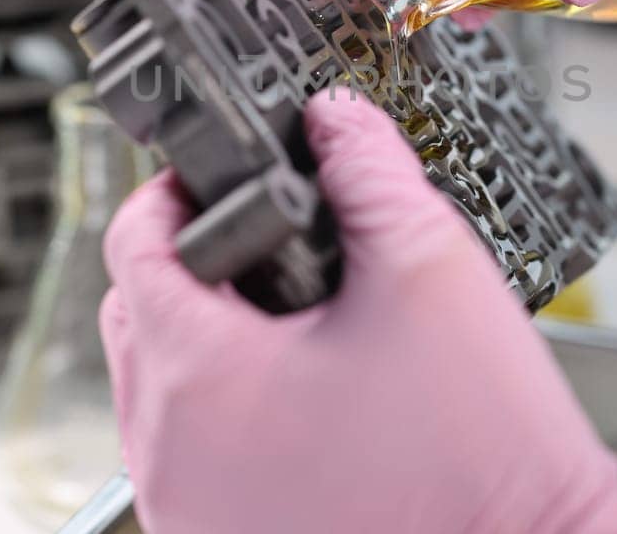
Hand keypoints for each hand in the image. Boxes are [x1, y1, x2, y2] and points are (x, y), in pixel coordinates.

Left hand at [99, 93, 616, 533]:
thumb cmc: (485, 455)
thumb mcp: (429, 271)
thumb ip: (369, 172)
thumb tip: (336, 121)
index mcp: (199, 377)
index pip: (132, 245)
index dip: (173, 192)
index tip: (218, 177)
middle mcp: (171, 456)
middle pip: (137, 316)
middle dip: (190, 263)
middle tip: (268, 242)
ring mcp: (190, 513)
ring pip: (160, 392)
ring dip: (206, 341)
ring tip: (297, 322)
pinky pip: (192, 457)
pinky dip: (225, 414)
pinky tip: (305, 396)